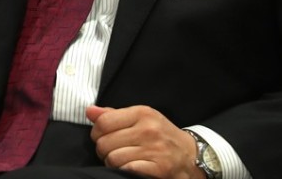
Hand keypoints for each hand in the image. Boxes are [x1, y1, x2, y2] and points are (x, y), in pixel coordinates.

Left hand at [87, 104, 201, 178]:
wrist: (191, 157)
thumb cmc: (162, 136)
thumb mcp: (142, 119)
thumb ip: (114, 115)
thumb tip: (90, 111)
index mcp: (143, 113)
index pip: (103, 122)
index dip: (96, 132)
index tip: (101, 137)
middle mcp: (149, 130)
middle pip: (105, 142)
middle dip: (103, 150)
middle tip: (112, 151)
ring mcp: (154, 150)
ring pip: (112, 158)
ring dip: (112, 163)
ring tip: (122, 160)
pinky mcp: (158, 169)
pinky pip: (126, 169)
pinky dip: (123, 170)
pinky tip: (130, 167)